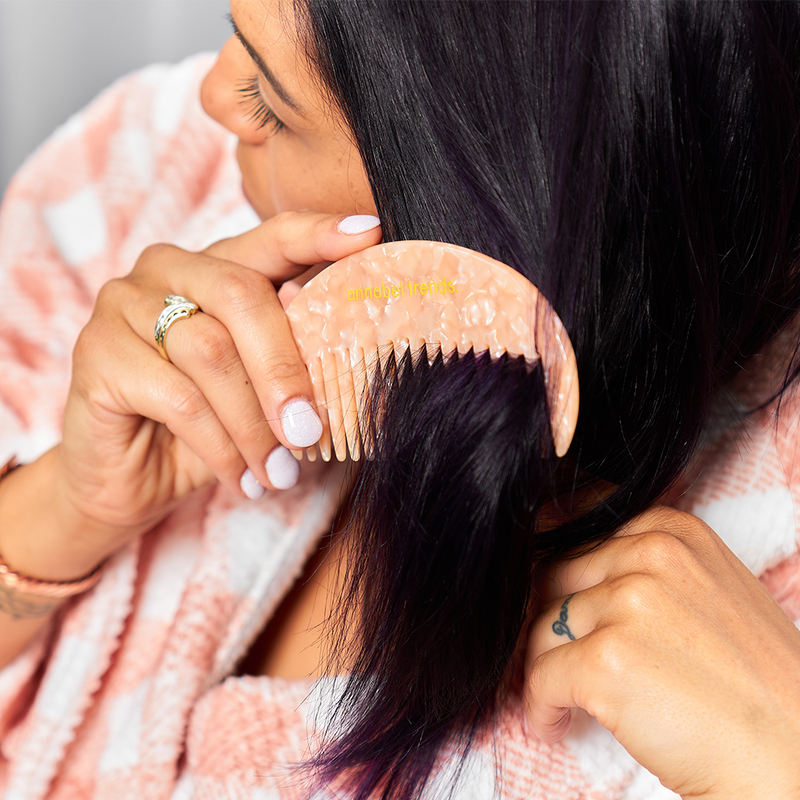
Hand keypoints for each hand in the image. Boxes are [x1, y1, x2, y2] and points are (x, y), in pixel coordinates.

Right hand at [44, 211, 379, 567]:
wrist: (130, 480)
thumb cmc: (206, 428)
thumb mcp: (259, 392)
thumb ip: (292, 359)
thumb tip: (346, 348)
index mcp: (216, 267)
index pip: (270, 236)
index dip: (317, 233)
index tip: (369, 234)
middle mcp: (167, 270)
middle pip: (240, 295)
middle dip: (285, 369)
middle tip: (310, 430)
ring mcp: (123, 305)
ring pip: (209, 351)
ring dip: (253, 422)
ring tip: (278, 469)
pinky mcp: (95, 354)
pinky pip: (176, 397)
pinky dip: (219, 444)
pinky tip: (239, 475)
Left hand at [525, 506, 799, 798]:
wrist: (793, 757)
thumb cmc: (757, 683)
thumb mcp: (709, 591)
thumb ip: (648, 574)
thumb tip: (576, 584)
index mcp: (672, 532)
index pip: (583, 549)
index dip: (573, 592)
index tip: (576, 624)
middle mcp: (649, 555)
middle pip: (557, 583)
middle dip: (555, 626)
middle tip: (565, 662)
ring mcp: (627, 604)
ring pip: (543, 629)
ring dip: (547, 668)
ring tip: (567, 701)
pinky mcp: (605, 660)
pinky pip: (539, 676)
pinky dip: (540, 706)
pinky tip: (555, 723)